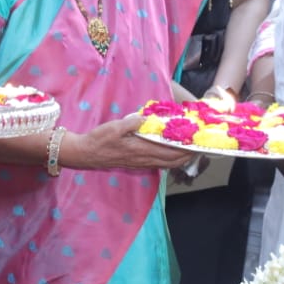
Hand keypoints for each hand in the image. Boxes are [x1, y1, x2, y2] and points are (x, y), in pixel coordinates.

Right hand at [64, 117, 194, 172]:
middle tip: (198, 147)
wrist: (86, 153)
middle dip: (187, 155)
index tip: (196, 143)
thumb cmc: (99, 139)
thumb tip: (147, 119)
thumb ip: (132, 122)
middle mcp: (143, 159)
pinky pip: (158, 163)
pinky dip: (169, 160)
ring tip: (189, 150)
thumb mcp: (114, 127)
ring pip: (166, 164)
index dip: (185, 150)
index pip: (169, 152)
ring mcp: (140, 163)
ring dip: (179, 159)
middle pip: (171, 161)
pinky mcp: (136, 163)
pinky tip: (171, 153)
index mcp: (140, 149)